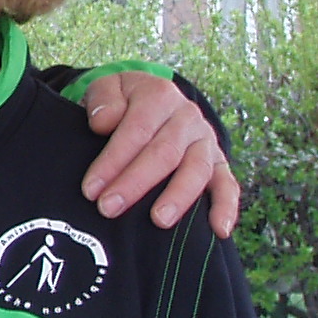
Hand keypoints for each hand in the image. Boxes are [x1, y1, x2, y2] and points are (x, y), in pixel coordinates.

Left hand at [80, 70, 238, 236]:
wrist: (148, 97)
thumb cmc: (121, 100)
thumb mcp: (107, 87)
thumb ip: (102, 100)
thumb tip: (104, 122)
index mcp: (160, 96)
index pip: (136, 131)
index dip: (113, 161)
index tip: (91, 189)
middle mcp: (187, 117)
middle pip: (164, 153)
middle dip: (135, 183)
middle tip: (109, 208)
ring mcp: (206, 140)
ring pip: (197, 170)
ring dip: (178, 197)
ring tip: (158, 221)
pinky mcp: (218, 161)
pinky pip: (227, 183)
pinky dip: (227, 207)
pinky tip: (219, 230)